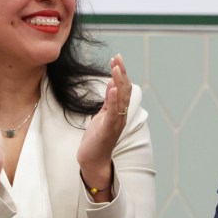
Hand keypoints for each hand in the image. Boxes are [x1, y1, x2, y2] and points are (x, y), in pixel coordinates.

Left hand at [77, 54, 131, 196]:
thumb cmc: (97, 139)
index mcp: (118, 111)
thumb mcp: (101, 116)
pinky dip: (114, 99)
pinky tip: (112, 87)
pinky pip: (113, 112)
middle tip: (118, 57)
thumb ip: (108, 101)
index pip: (122, 87)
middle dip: (121, 72)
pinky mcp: (108, 129)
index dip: (120, 72)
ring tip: (116, 67)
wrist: (93, 160)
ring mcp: (115, 122)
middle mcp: (120, 115)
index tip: (116, 58)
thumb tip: (111, 84)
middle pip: (124, 90)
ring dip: (119, 82)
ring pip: (121, 98)